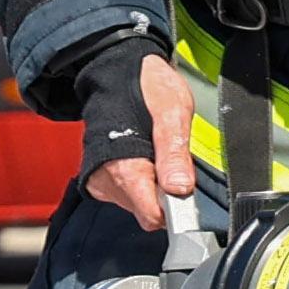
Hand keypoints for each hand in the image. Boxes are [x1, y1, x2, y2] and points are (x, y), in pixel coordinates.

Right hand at [79, 46, 192, 230]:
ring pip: (139, 204)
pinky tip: (145, 158)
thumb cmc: (146, 88)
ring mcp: (101, 181)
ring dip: (154, 186)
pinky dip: (142, 182)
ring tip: (157, 155)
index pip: (151, 215)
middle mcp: (105, 179)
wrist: (118, 73)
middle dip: (165, 194)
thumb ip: (174, 153)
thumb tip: (180, 189)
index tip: (187, 195)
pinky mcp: (101, 180)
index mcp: (123, 167)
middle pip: (147, 211)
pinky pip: (129, 194)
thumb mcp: (172, 113)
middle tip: (172, 162)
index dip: (175, 210)